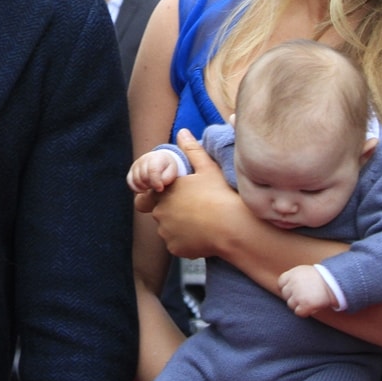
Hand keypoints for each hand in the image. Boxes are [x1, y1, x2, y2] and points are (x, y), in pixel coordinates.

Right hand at [128, 150, 180, 192]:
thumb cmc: (168, 167)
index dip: (156, 182)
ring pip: (136, 180)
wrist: (161, 159)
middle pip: (144, 177)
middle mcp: (144, 159)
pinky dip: (135, 188)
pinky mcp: (131, 170)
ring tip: (152, 187)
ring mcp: (136, 164)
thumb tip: (158, 186)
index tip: (160, 189)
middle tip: (157, 188)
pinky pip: (130, 181)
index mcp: (156, 158)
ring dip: (144, 187)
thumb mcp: (172, 171)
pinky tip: (143, 190)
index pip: (152, 170)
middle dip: (151, 185)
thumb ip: (167, 178)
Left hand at [143, 129, 243, 258]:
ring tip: (202, 223)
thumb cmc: (220, 195)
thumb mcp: (207, 168)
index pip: (149, 195)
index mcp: (164, 191)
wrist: (232, 227)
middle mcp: (160, 212)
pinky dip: (187, 243)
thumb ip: (192, 150)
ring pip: (169, 230)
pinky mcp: (175, 249)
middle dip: (173, 212)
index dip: (163, 196)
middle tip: (196, 211)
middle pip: (161, 213)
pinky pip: (178, 245)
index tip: (179, 198)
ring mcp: (166, 232)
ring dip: (179, 228)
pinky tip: (204, 236)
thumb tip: (182, 131)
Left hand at [279, 264, 335, 317]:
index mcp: (292, 274)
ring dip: (298, 305)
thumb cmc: (321, 277)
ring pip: (290, 304)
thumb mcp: (304, 271)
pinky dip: (304, 312)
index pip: (281, 283)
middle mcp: (293, 284)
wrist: (335, 283)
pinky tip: (312, 308)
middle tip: (304, 297)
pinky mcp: (305, 304)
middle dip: (293, 297)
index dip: (287, 288)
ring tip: (309, 301)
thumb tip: (284, 288)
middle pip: (285, 294)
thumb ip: (294, 277)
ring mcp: (298, 294)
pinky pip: (298, 312)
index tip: (295, 291)